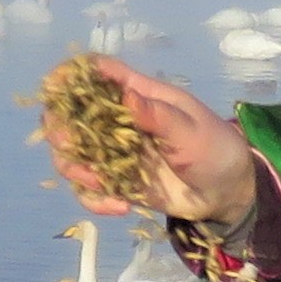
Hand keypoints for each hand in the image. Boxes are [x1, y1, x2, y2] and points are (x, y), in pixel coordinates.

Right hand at [42, 56, 260, 230]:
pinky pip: (90, 190)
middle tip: (72, 147)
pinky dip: (95, 200)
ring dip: (75, 168)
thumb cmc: (215, 149)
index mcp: (138, 95)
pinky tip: (120, 207)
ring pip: (72, 155)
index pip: (98, 74)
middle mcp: (118, 121)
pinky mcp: (118, 183)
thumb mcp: (192, 130)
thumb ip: (159, 116)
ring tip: (99, 183)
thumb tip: (128, 97)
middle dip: (60, 130)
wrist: (227, 192)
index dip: (72, 75)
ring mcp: (115, 153)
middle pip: (70, 115)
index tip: (54, 87)